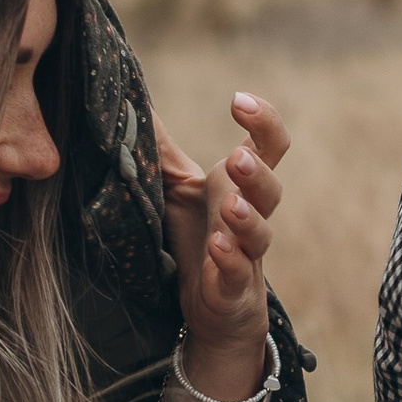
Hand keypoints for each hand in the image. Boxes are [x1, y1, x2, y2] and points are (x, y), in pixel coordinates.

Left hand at [158, 92, 289, 391]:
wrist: (213, 305)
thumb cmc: (198, 236)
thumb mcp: (175, 187)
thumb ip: (161, 148)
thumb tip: (130, 96)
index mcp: (239, 184)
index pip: (268, 146)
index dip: (263, 121)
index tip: (238, 99)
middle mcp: (250, 215)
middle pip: (271, 187)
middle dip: (256, 171)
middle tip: (235, 157)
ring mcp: (245, 253)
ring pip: (260, 233)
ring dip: (246, 217)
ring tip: (229, 204)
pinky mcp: (231, 288)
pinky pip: (236, 274)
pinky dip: (229, 261)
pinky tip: (216, 248)